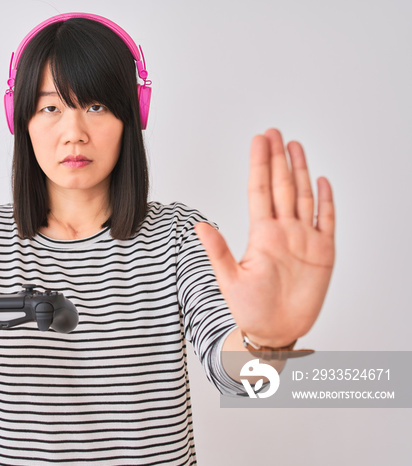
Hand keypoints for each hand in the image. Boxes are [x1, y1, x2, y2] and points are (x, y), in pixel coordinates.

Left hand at [195, 128, 334, 346]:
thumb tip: (198, 225)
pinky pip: (326, 221)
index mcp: (262, 234)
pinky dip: (326, 201)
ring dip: (300, 171)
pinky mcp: (322, 253)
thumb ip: (217, 250)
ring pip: (303, 197)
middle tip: (274, 132)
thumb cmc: (250, 309)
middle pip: (282, 186)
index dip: (260, 164)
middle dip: (278, 158)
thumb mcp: (230, 279)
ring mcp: (304, 240)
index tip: (259, 140)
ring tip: (295, 146)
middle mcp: (283, 231)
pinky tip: (322, 180)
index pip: (260, 190)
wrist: (275, 331)